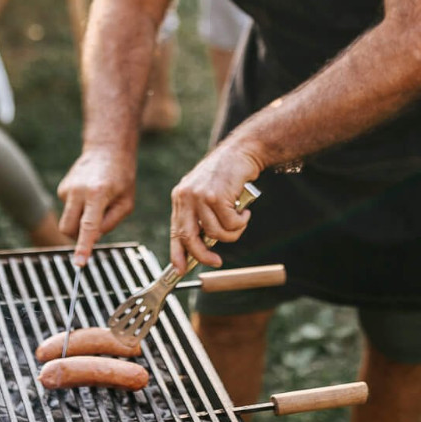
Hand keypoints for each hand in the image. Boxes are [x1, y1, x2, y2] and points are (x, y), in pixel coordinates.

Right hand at [58, 149, 137, 266]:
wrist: (107, 150)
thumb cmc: (121, 178)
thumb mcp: (127, 203)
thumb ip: (110, 222)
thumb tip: (93, 238)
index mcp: (98, 194)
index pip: (88, 226)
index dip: (83, 247)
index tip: (79, 263)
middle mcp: (78, 190)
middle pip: (68, 228)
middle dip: (78, 236)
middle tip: (95, 228)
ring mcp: (67, 188)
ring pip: (67, 220)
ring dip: (80, 221)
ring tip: (96, 204)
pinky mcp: (62, 188)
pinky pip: (68, 210)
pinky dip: (78, 209)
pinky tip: (88, 196)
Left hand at [167, 142, 261, 270]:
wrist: (241, 152)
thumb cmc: (226, 175)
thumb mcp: (206, 193)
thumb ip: (201, 215)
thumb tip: (205, 244)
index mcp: (180, 197)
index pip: (175, 231)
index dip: (177, 253)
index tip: (180, 270)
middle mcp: (186, 196)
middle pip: (189, 237)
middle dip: (203, 255)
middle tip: (216, 262)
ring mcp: (199, 196)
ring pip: (215, 233)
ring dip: (232, 233)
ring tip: (240, 220)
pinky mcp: (216, 196)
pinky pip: (230, 224)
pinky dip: (241, 222)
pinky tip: (245, 212)